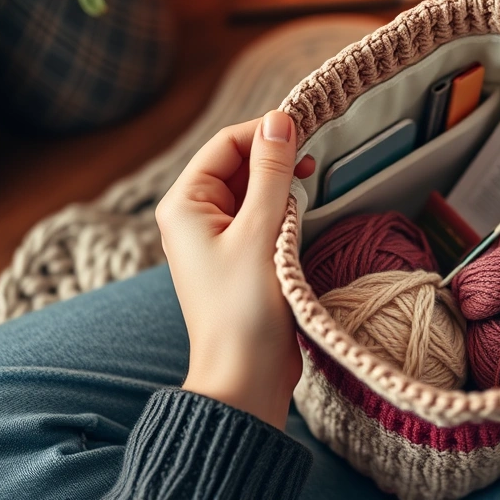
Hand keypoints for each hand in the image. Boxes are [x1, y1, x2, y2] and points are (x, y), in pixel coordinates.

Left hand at [156, 111, 315, 428]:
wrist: (246, 377)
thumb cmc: (245, 309)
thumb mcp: (261, 231)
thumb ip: (271, 172)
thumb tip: (280, 121)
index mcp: (185, 204)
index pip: (226, 144)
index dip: (264, 131)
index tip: (307, 126)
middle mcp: (195, 217)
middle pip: (238, 164)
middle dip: (275, 157)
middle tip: (314, 158)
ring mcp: (218, 238)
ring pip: (253, 190)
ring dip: (281, 185)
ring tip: (309, 189)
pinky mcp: (241, 258)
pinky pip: (261, 217)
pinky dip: (283, 209)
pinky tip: (302, 214)